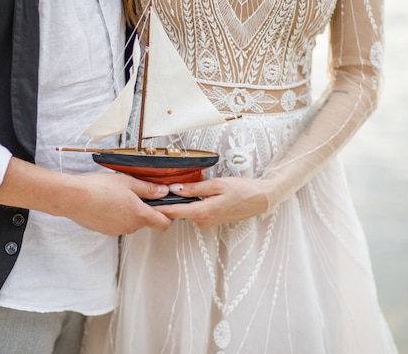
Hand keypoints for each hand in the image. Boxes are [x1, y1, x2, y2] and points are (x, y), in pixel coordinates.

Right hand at [0, 157, 171, 235]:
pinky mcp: (105, 230)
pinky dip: (116, 215)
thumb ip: (148, 189)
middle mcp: (130, 227)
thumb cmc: (99, 188)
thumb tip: (163, 193)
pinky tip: (107, 202)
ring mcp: (117, 230)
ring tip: (117, 195)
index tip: (165, 205)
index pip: (164, 224)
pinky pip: (117, 223)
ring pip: (131, 222)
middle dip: (144, 209)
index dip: (168, 215)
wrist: (73, 198)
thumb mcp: (128, 182)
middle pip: (146, 221)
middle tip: (136, 193)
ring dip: (129, 211)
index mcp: (139, 215)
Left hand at [155, 177, 270, 228]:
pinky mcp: (211, 220)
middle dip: (168, 202)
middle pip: (178, 212)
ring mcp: (207, 222)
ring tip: (177, 189)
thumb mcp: (217, 184)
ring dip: (182, 202)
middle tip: (157, 191)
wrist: (261, 199)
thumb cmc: (243, 190)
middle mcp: (203, 221)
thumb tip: (175, 189)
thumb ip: (194, 188)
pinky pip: (195, 212)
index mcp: (203, 212)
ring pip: (187, 211)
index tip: (146, 205)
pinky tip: (195, 194)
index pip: (174, 211)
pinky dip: (192, 204)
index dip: (158, 208)